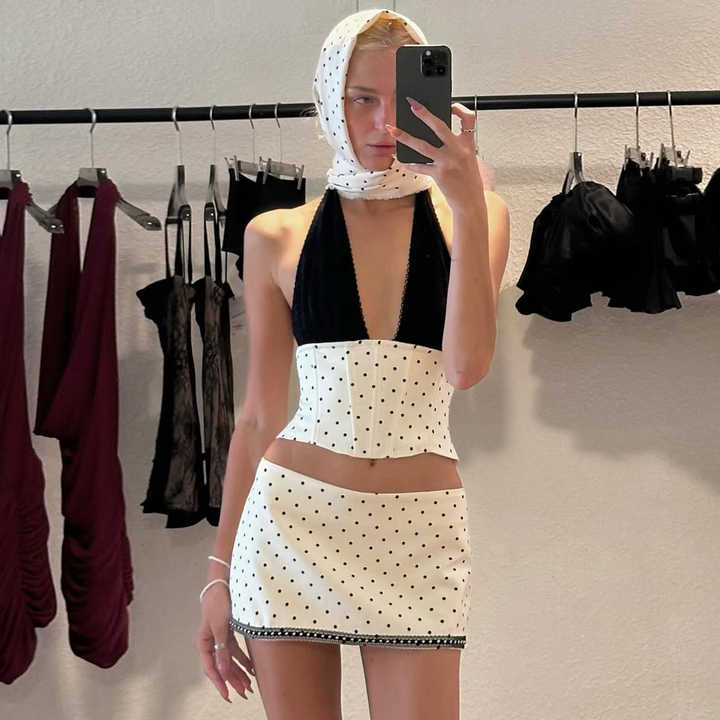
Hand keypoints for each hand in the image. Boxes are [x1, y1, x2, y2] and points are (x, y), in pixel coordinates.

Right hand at [195, 585, 254, 702]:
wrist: (223, 582)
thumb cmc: (218, 601)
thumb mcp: (220, 626)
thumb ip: (222, 649)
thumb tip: (223, 670)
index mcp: (204, 642)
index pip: (211, 668)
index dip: (219, 682)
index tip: (228, 694)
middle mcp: (211, 641)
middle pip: (222, 666)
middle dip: (233, 680)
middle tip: (243, 692)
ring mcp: (220, 637)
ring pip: (230, 660)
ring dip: (239, 672)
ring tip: (249, 685)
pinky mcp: (229, 631)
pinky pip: (236, 650)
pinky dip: (243, 659)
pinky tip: (251, 667)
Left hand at [386, 98, 484, 209]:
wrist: (470, 201)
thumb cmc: (468, 180)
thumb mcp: (468, 158)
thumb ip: (455, 145)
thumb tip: (433, 134)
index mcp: (468, 144)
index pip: (468, 119)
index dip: (459, 109)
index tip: (450, 105)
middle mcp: (458, 151)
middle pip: (439, 127)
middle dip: (424, 114)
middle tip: (411, 104)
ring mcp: (448, 162)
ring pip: (422, 146)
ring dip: (405, 137)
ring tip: (393, 130)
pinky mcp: (439, 175)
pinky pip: (419, 166)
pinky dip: (410, 163)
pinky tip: (402, 160)